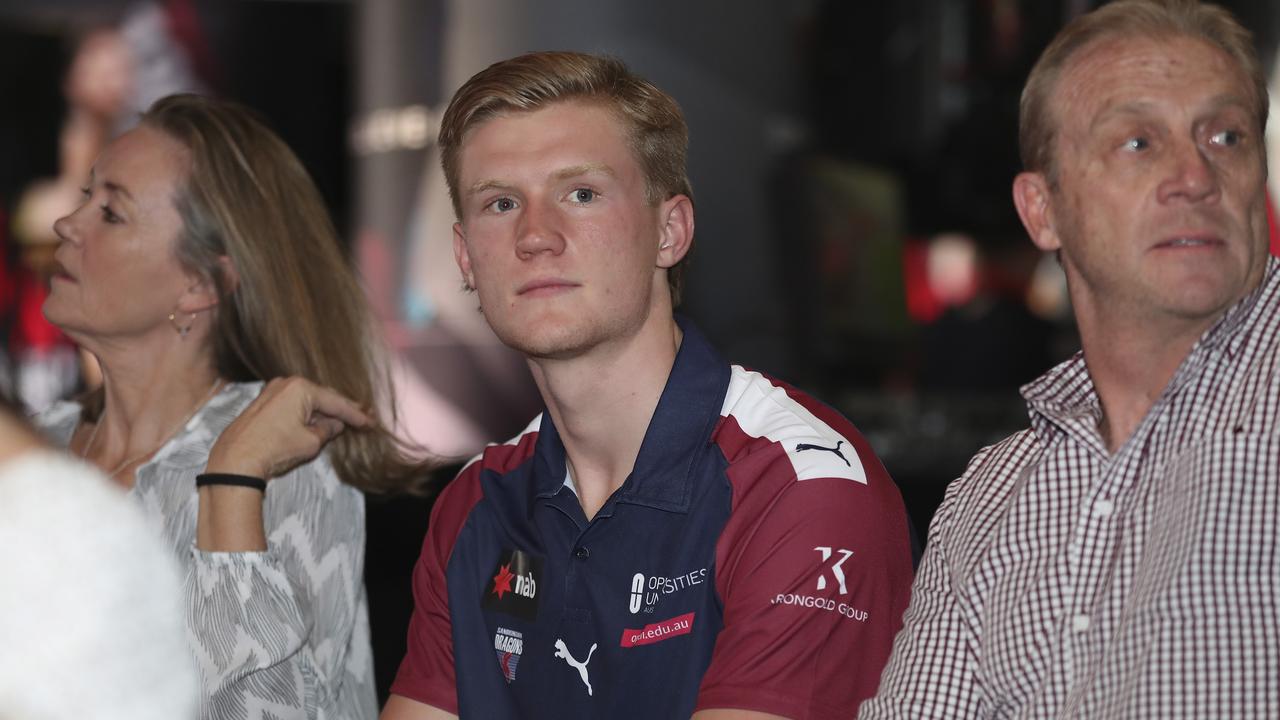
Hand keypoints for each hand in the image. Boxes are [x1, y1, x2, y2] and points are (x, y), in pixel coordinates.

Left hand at [206, 377, 371, 479]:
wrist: (235, 461)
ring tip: (342, 419)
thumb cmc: (274, 449)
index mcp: (300, 388)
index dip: (355, 414)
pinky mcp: (261, 404)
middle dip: (340, 409)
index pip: (336, 402)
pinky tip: (316, 421)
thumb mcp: (311, 442)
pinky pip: (291, 405)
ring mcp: (271, 392)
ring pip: (305, 401)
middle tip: (361, 416)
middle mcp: (285, 384)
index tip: (370, 422)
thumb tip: (334, 425)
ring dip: (322, 411)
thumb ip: (327, 430)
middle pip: (321, 397)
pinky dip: (305, 413)